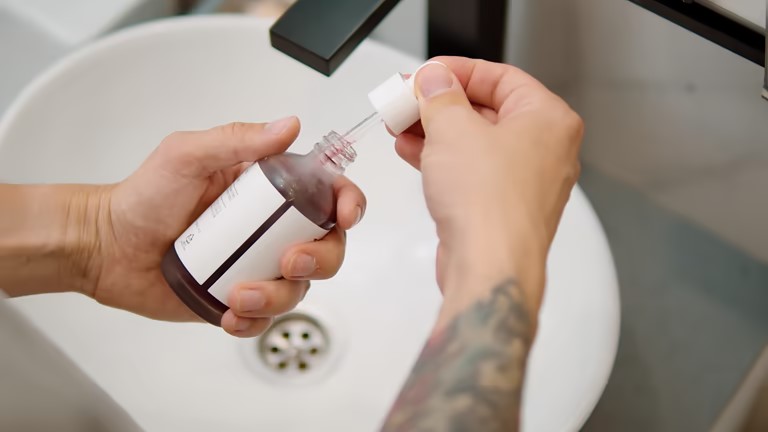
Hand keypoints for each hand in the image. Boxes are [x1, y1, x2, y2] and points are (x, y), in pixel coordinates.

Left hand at [86, 118, 364, 335]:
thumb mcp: (186, 156)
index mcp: (269, 189)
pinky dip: (254, 320)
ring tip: (237, 294)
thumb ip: (236, 139)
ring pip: (298, 287)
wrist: (108, 248)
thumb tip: (287, 126)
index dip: (348, 203)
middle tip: (287, 261)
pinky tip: (229, 313)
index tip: (345, 215)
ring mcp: (257, 264)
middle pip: (326, 246)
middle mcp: (270, 228)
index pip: (327, 193)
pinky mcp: (239, 297)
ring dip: (276, 296)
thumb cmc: (142, 197)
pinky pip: (266, 316)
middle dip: (319, 259)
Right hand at [395, 57, 582, 316]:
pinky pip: (473, 172)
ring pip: (476, 143)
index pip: (500, 77)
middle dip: (441, 103)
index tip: (426, 73)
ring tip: (401, 124)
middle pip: (487, 110)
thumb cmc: (489, 204)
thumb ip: (440, 96)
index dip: (457, 71)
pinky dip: (443, 159)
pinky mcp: (504, 208)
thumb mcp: (453, 128)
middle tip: (408, 99)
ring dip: (436, 131)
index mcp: (548, 120)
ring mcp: (526, 182)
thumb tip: (434, 80)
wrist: (489, 267)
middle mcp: (545, 150)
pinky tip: (412, 152)